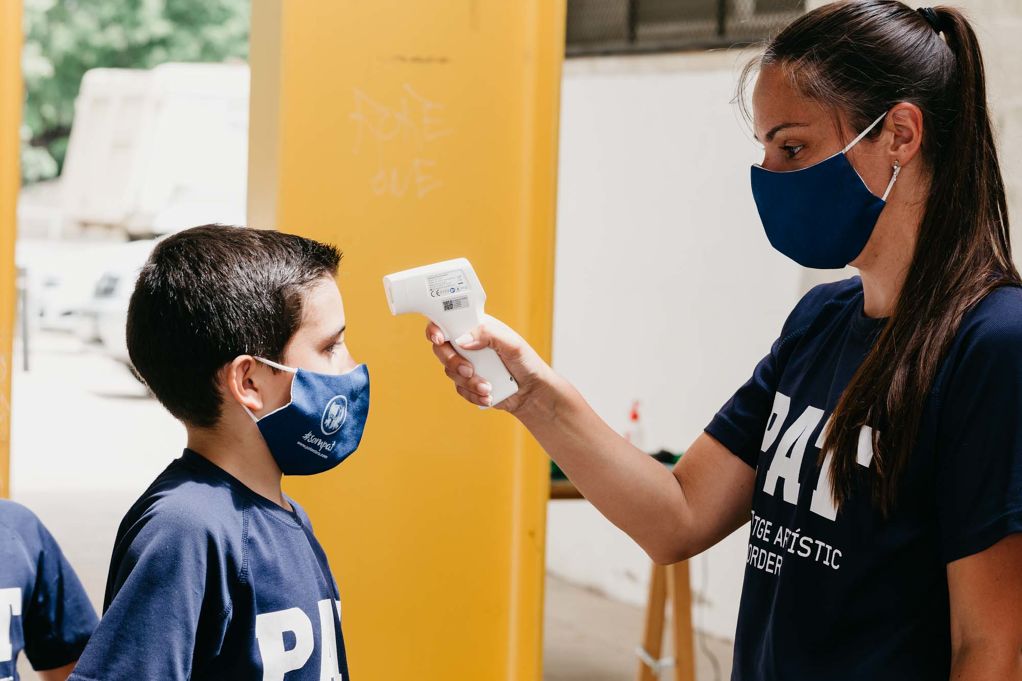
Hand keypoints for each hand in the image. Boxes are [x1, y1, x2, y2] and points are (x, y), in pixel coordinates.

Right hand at [425, 314, 553, 413]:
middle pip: (441, 349)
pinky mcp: (467, 383)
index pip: (447, 322)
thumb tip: (462, 340)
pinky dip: (473, 394)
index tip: (440, 338)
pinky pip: (459, 389)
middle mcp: (467, 345)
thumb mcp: (512, 343)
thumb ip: (488, 335)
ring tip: (488, 387)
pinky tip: (488, 395)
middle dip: (453, 362)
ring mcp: (465, 364)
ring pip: (450, 372)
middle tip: (469, 370)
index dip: (436, 328)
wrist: (531, 391)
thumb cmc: (525, 361)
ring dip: (468, 382)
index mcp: (475, 328)